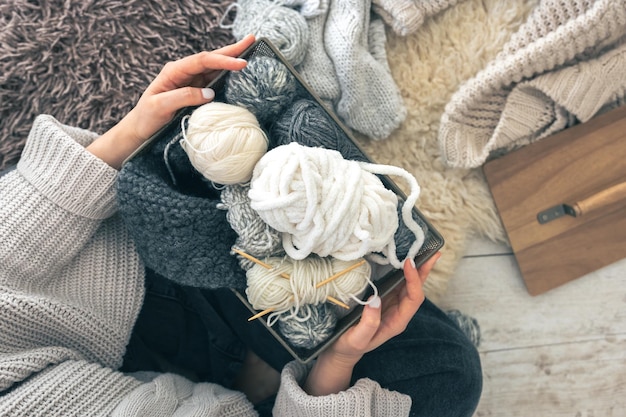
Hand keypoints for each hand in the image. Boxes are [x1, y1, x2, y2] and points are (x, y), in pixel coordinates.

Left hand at [87, 34, 255, 168]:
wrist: (140, 129)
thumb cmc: (147, 117)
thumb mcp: (160, 107)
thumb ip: (184, 97)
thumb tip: (209, 93)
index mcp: (174, 71)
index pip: (202, 61)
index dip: (222, 60)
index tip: (240, 63)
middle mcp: (184, 72)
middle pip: (211, 57)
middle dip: (231, 49)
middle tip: (251, 40)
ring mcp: (190, 81)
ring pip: (214, 66)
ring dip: (231, 58)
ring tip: (249, 50)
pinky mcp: (195, 91)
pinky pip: (213, 79)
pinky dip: (227, 73)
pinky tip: (237, 70)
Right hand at [303, 252, 440, 395]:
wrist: (342, 350)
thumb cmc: (349, 346)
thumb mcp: (357, 339)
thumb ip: (368, 323)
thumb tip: (375, 300)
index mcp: (397, 322)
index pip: (413, 299)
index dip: (414, 280)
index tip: (408, 263)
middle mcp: (398, 312)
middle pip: (416, 289)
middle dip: (424, 271)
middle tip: (433, 252)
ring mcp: (391, 305)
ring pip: (408, 285)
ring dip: (417, 269)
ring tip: (425, 251)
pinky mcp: (383, 299)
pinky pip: (397, 283)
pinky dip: (402, 271)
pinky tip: (404, 260)